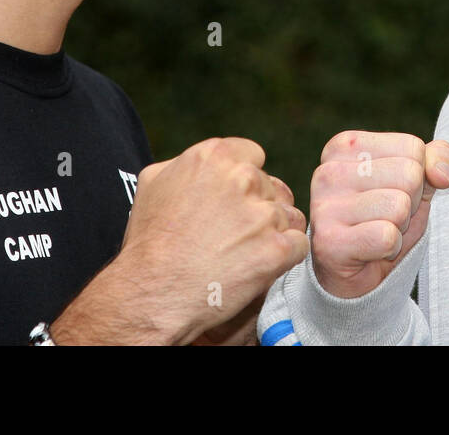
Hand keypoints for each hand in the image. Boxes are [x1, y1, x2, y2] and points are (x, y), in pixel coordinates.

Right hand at [51, 137, 306, 343]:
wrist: (153, 293)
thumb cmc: (149, 242)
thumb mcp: (154, 183)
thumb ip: (185, 163)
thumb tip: (204, 163)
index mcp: (215, 156)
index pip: (253, 156)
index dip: (245, 181)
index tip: (234, 201)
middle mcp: (243, 178)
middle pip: (272, 186)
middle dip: (259, 207)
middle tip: (235, 233)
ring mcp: (263, 214)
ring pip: (289, 214)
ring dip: (274, 231)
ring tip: (245, 252)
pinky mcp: (278, 248)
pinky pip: (299, 243)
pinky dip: (285, 256)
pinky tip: (260, 266)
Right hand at [309, 131, 448, 298]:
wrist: (359, 275)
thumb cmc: (387, 218)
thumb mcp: (419, 181)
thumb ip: (439, 158)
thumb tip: (442, 176)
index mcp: (345, 145)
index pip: (412, 148)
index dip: (416, 177)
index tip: (391, 191)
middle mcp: (328, 170)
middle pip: (409, 174)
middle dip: (410, 202)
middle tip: (385, 217)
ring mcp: (324, 205)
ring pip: (399, 206)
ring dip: (399, 226)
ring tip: (377, 231)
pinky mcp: (328, 241)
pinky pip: (387, 236)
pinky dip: (390, 248)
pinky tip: (371, 250)